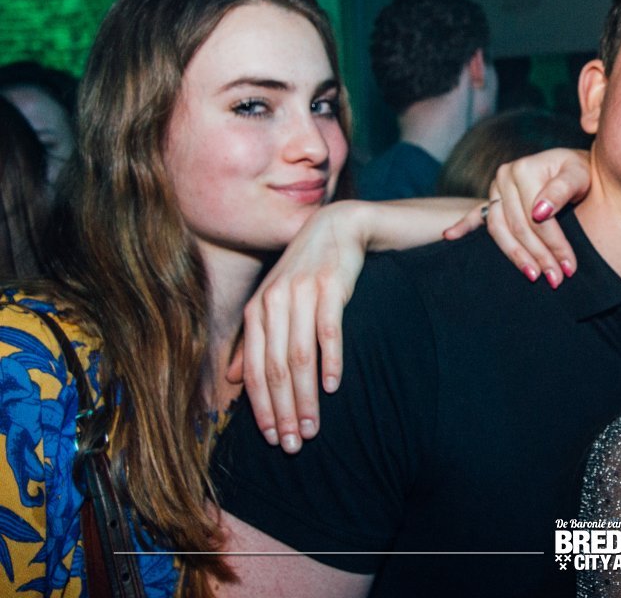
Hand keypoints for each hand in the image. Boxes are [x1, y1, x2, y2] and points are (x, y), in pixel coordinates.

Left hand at [231, 201, 368, 452]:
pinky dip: (330, 361)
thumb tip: (231, 379)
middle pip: (275, 370)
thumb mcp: (272, 302)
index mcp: (257, 311)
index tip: (273, 439)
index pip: (255, 370)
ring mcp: (301, 294)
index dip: (261, 409)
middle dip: (283, 412)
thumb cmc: (304, 271)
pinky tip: (333, 387)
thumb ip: (253, 339)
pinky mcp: (331, 287)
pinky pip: (328, 331)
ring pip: (299, 356)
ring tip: (314, 427)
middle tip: (295, 444)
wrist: (336, 228)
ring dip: (305, 398)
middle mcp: (273, 303)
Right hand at [445, 148, 590, 286]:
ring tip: (533, 276)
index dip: (554, 245)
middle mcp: (504, 178)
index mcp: (522, 169)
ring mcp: (495, 190)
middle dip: (538, 256)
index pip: (536, 218)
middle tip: (556, 279)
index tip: (569, 267)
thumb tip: (540, 212)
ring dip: (515, 256)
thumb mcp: (578, 175)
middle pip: (518, 227)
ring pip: (500, 230)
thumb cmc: (579, 171)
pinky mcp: (492, 200)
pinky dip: (463, 227)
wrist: (573, 166)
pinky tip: (450, 236)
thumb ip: (561, 190)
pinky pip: (475, 216)